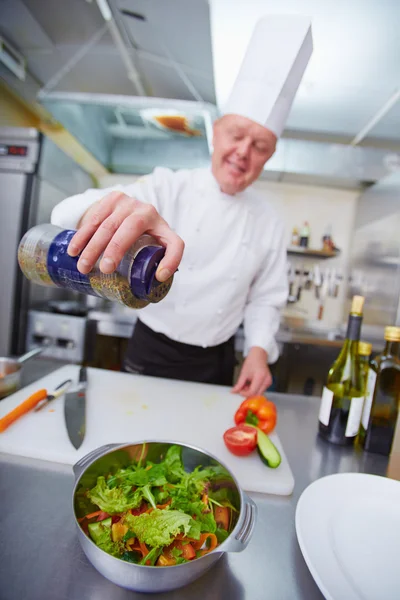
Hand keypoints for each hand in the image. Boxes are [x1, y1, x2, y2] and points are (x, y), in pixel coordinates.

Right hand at [67, 191, 184, 281]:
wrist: (128, 211)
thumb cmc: (144, 235)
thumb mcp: (156, 244)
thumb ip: (159, 260)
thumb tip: (158, 279)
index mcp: (162, 226)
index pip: (174, 243)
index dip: (172, 260)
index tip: (159, 276)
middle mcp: (146, 210)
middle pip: (131, 229)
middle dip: (116, 249)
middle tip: (105, 269)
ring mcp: (127, 203)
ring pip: (108, 225)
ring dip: (93, 247)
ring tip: (84, 267)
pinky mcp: (110, 200)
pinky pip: (93, 219)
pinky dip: (82, 237)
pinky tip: (74, 250)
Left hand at [232, 347, 271, 397]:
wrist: (258, 356)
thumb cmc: (252, 361)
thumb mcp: (243, 373)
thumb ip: (239, 384)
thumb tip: (234, 391)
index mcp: (260, 377)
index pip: (252, 392)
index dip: (245, 393)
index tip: (240, 392)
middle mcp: (266, 381)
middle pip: (256, 394)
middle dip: (248, 393)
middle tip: (242, 389)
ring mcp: (268, 382)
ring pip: (258, 393)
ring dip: (251, 391)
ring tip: (246, 384)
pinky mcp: (268, 383)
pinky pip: (261, 390)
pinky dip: (254, 389)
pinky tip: (250, 384)